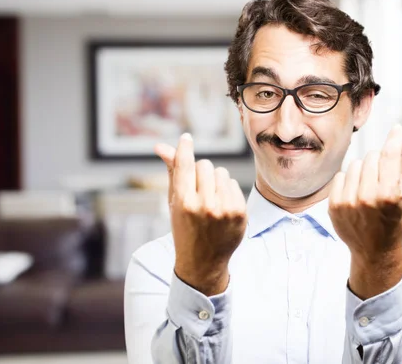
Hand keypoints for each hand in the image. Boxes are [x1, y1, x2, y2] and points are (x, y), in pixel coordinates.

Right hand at [155, 133, 246, 295]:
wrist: (203, 262)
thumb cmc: (185, 228)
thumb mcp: (174, 203)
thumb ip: (172, 172)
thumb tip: (161, 146)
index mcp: (183, 203)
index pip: (184, 165)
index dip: (184, 148)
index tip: (186, 138)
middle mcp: (204, 205)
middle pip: (205, 165)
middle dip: (200, 172)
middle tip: (197, 189)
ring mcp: (224, 209)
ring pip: (221, 172)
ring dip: (215, 180)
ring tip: (210, 199)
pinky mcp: (240, 212)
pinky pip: (233, 184)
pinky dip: (226, 190)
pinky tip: (221, 206)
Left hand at [328, 124, 401, 298]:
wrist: (374, 251)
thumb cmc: (392, 220)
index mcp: (389, 195)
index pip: (390, 155)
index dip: (395, 139)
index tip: (398, 128)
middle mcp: (367, 197)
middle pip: (371, 157)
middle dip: (379, 161)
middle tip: (383, 177)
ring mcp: (348, 202)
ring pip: (355, 164)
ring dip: (363, 170)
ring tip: (369, 188)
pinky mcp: (333, 205)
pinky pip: (340, 175)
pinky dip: (348, 180)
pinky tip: (356, 195)